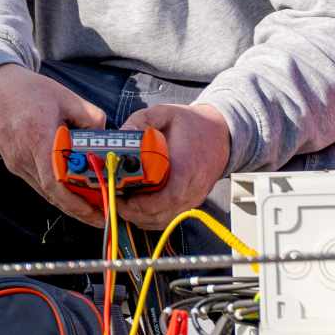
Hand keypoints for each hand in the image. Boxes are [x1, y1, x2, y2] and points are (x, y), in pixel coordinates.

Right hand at [0, 64, 107, 223]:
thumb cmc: (27, 91)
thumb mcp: (66, 97)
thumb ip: (90, 117)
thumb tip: (106, 136)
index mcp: (37, 137)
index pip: (54, 180)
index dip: (75, 201)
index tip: (97, 208)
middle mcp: (24, 156)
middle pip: (52, 193)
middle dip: (79, 208)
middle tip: (104, 215)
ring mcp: (16, 163)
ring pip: (45, 192)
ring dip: (69, 202)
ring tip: (94, 207)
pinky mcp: (15, 165)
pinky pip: (38, 184)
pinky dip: (57, 192)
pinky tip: (73, 191)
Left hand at [115, 102, 230, 228]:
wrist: (221, 133)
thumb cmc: (192, 124)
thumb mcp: (164, 113)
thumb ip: (141, 121)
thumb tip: (121, 132)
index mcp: (187, 168)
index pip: (167, 197)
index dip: (141, 203)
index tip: (120, 196)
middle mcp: (192, 189)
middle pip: (161, 214)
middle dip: (133, 212)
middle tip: (113, 199)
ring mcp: (192, 199)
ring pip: (163, 221)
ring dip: (139, 217)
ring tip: (121, 203)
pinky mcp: (190, 203)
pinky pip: (168, 218)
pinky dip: (149, 217)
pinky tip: (135, 206)